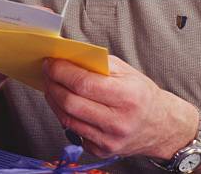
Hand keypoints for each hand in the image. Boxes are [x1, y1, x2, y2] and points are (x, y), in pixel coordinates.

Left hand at [42, 56, 198, 159]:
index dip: (61, 71)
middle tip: (47, 72)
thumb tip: (67, 56)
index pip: (83, 84)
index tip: (51, 62)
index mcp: (126, 97)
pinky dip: (64, 114)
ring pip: (67, 118)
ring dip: (53, 98)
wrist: (161, 125)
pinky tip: (64, 102)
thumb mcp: (125, 71)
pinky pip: (73, 131)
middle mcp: (118, 122)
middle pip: (70, 102)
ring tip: (51, 84)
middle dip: (52, 84)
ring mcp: (109, 140)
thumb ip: (96, 63)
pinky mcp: (101, 151)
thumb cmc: (141, 94)